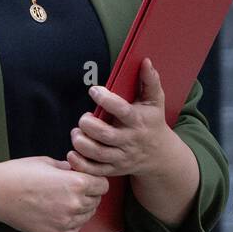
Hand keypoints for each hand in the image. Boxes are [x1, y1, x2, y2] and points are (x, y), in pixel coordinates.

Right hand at [0, 155, 109, 231]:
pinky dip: (70, 225)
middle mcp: (75, 204)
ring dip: (80, 210)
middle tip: (70, 190)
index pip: (103, 185)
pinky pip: (74, 231)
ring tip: (61, 202)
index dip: (95, 181)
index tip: (86, 180)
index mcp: (77, 183)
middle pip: (96, 201)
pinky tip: (58, 215)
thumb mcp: (48, 162)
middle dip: (88, 195)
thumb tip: (78, 171)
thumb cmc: (18, 174)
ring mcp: (65, 222)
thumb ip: (69, 169)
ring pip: (86, 217)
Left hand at [66, 57, 173, 178]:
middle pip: (106, 135)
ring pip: (98, 153)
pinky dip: (80, 164)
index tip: (94, 90)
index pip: (123, 110)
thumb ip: (150, 81)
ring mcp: (121, 157)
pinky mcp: (113, 169)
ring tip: (76, 133)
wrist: (160, 155)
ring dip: (82, 143)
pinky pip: (94, 170)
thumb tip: (145, 61)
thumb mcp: (156, 101)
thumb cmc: (153, 122)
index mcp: (138, 121)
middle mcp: (129, 140)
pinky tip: (72, 153)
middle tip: (83, 118)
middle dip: (89, 125)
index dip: (107, 100)